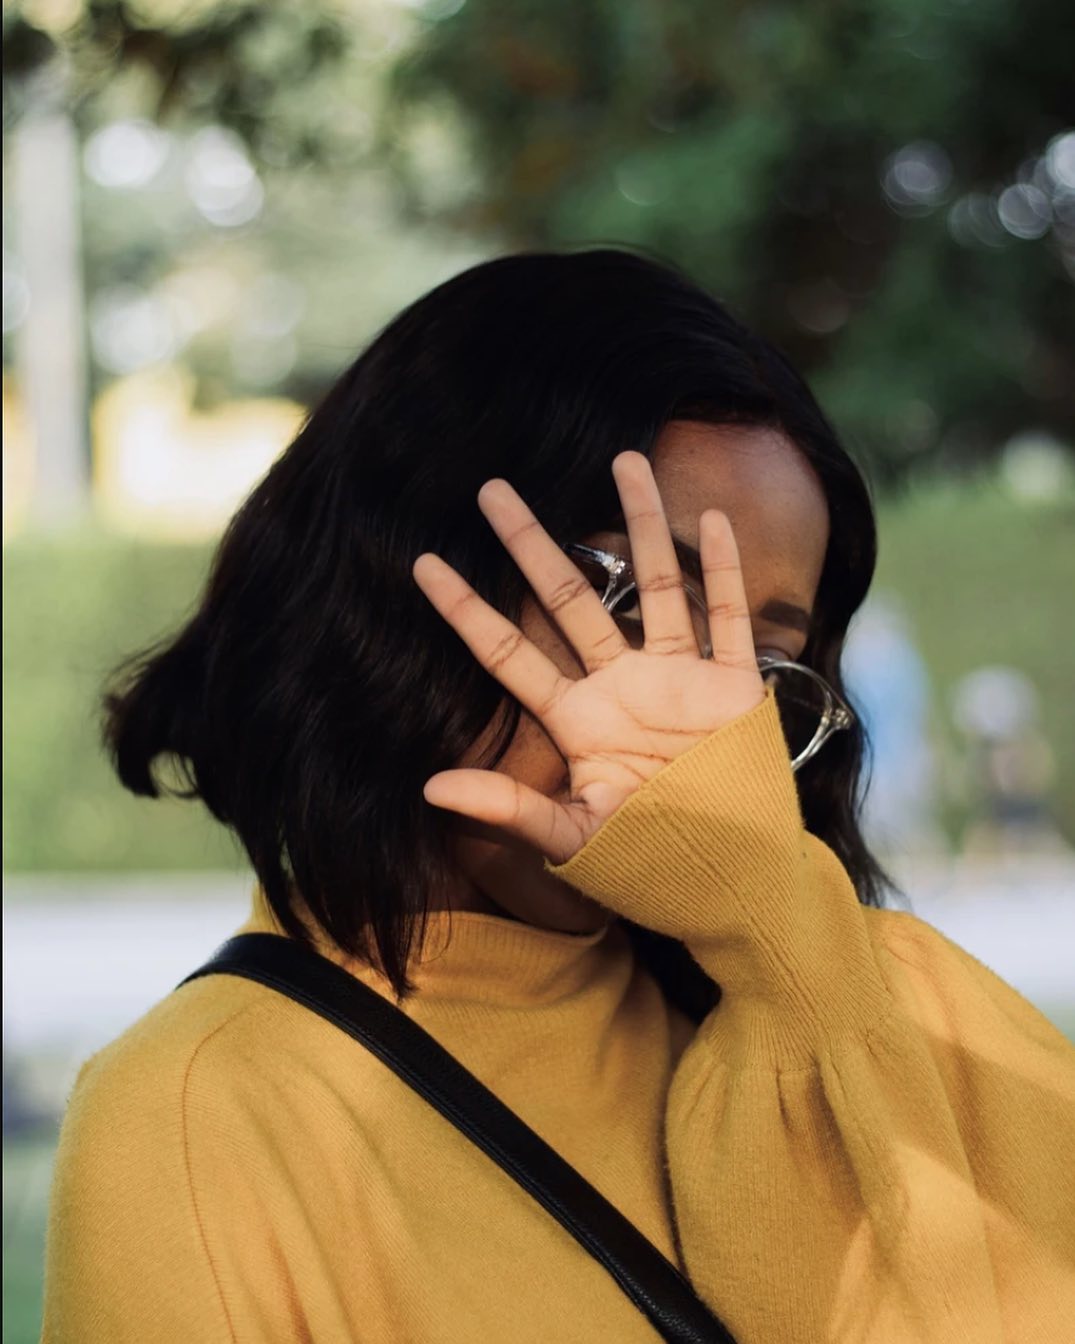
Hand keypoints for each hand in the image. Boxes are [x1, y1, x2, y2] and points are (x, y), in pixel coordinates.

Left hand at [412, 451, 764, 863]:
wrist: (729, 879)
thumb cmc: (647, 863)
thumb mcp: (574, 839)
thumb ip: (509, 809)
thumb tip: (430, 787)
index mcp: (578, 720)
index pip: (509, 653)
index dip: (465, 610)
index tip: (422, 565)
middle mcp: (621, 686)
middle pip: (569, 599)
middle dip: (530, 543)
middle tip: (491, 488)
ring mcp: (679, 680)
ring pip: (659, 585)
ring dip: (643, 525)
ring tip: (623, 459)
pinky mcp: (732, 688)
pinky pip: (728, 618)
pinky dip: (725, 571)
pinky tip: (712, 518)